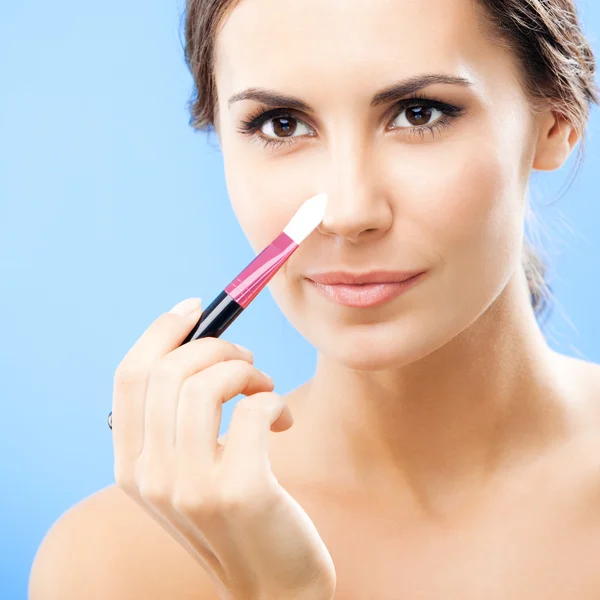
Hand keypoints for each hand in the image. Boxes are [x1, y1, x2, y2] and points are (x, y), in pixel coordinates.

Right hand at [111, 298, 335, 599]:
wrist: (272, 584)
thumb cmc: (238, 513)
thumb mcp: (191, 469)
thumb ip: (179, 417)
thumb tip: (197, 338)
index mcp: (130, 466)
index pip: (129, 376)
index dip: (162, 331)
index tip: (197, 307)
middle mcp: (149, 477)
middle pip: (168, 371)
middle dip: (217, 346)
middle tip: (247, 359)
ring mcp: (191, 488)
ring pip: (206, 384)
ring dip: (246, 369)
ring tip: (263, 388)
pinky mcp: (238, 491)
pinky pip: (252, 408)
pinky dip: (272, 400)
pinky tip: (280, 422)